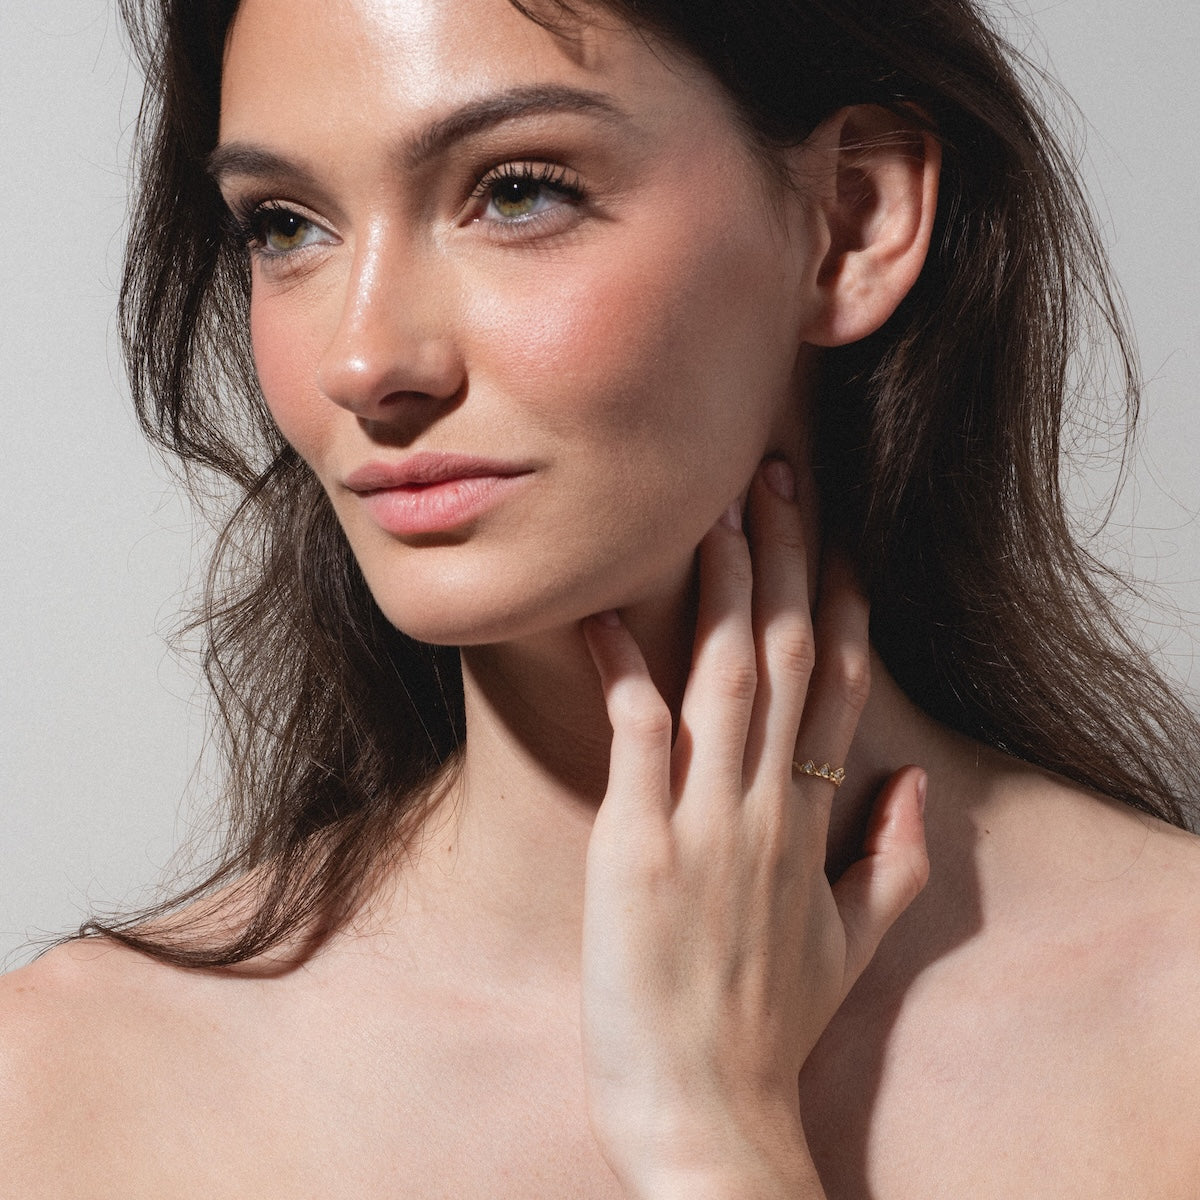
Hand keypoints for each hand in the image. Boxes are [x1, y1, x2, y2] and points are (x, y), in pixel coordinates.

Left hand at [580, 460, 928, 1198]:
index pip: (840, 689)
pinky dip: (623, 666)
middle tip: (770, 479)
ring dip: (722, 590)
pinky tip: (604, 610)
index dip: (838, 608)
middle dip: (781, 561)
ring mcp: (706, 823)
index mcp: (814, 823)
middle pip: (787, 657)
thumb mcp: (852, 948)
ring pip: (726, 677)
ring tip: (712, 513)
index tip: (833, 542)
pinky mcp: (640, 847)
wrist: (710, 1112)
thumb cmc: (769, 1028)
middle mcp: (769, 807)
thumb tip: (917, 782)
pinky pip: (637, 735)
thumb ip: (891, 861)